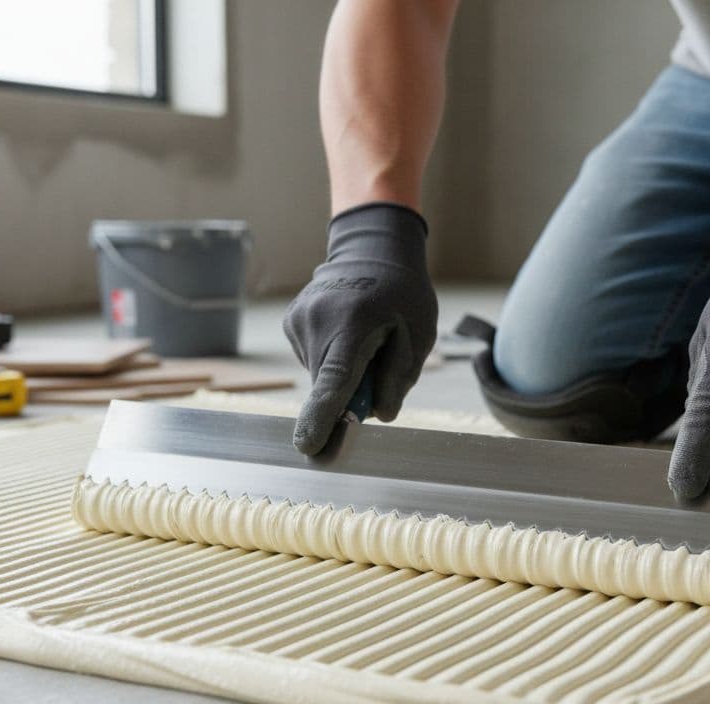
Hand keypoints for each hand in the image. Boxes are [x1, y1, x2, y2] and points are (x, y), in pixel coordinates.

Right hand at [283, 203, 437, 453]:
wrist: (372, 248)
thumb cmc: (402, 294)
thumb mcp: (418, 335)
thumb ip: (400, 378)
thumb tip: (379, 415)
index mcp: (351, 326)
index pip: (332, 384)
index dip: (321, 420)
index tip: (308, 448)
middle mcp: (316, 322)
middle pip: (328, 385)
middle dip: (352, 392)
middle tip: (379, 360)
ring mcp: (298, 320)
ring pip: (320, 374)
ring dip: (342, 371)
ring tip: (364, 338)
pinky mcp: (291, 322)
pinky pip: (313, 358)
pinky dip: (331, 357)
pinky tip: (347, 332)